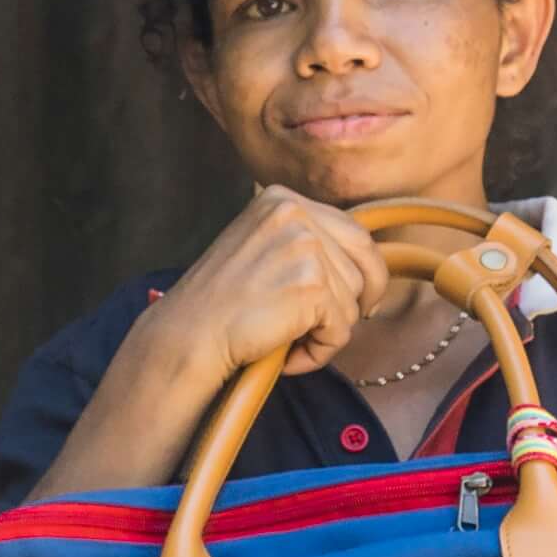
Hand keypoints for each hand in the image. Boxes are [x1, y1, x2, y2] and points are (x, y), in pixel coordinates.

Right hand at [142, 186, 396, 380]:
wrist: (189, 333)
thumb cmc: (221, 303)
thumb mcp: (262, 248)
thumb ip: (304, 244)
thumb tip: (364, 265)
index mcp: (283, 199)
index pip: (355, 232)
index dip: (367, 270)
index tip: (363, 299)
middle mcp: (296, 214)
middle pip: (364, 263)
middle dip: (358, 301)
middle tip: (338, 328)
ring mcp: (305, 247)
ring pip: (353, 300)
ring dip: (328, 330)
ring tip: (288, 340)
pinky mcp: (311, 285)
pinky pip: (340, 330)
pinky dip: (319, 352)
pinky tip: (288, 356)